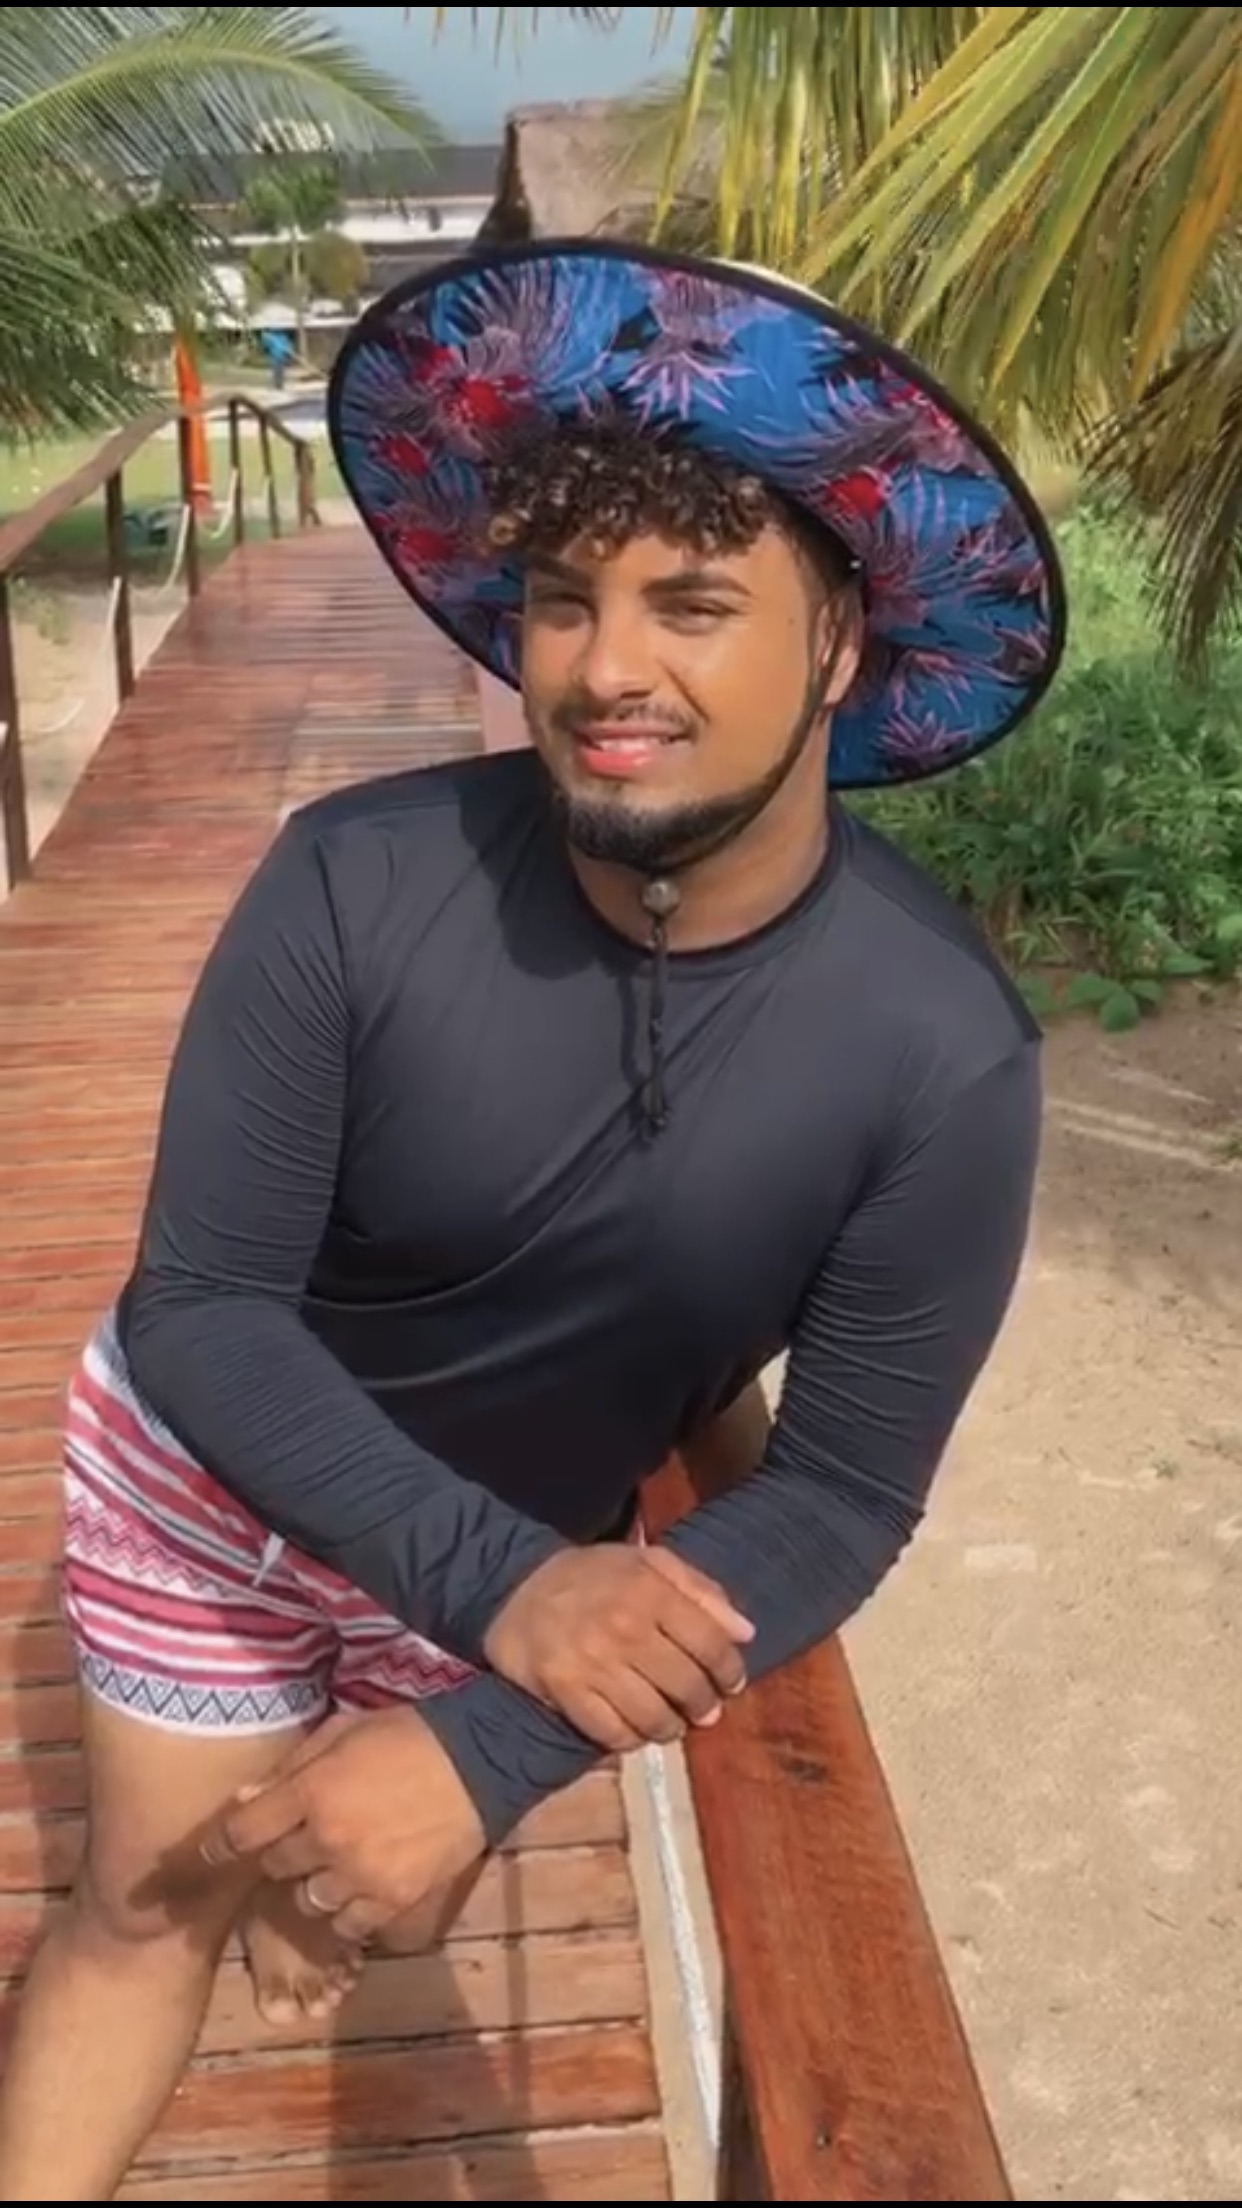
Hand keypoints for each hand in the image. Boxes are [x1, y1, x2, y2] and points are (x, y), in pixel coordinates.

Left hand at [200, 1708, 484, 1941]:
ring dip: (317, 1884)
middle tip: (304, 1839)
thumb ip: (293, 1767)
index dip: (220, 1843)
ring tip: (338, 1864)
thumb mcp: (344, 1732)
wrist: (479, 1762)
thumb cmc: (407, 1736)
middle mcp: (328, 1841)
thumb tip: (245, 1799)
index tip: (208, 1851)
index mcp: (314, 1793)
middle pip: (277, 1867)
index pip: (245, 1831)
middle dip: (284, 1853)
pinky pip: (350, 1924)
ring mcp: (361, 1877)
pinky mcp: (393, 1901)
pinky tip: (364, 1887)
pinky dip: (350, 1910)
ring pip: (310, 1901)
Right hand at [482, 1543, 754, 1751]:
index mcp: (651, 1592)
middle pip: (687, 1686)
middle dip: (705, 1706)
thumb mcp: (647, 1562)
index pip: (710, 1644)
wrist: (514, 1587)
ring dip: (671, 1728)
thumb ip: (699, 1591)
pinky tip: (635, 1731)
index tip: (732, 1683)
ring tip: (672, 1724)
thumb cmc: (592, 1576)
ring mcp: (594, 1664)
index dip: (730, 1670)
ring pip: (653, 1717)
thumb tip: (745, 1633)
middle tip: (705, 1711)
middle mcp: (625, 1629)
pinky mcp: (565, 1692)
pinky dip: (631, 1740)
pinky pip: (612, 1733)